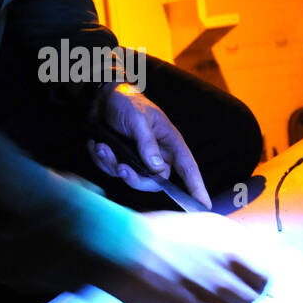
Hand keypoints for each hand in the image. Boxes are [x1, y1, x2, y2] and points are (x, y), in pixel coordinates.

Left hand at [86, 84, 211, 208]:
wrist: (100, 97)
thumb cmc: (126, 102)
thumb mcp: (138, 119)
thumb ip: (147, 144)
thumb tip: (158, 169)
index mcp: (169, 142)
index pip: (188, 168)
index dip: (197, 187)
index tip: (204, 205)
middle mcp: (156, 154)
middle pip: (156, 182)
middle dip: (136, 179)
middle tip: (121, 168)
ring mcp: (138, 159)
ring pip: (131, 178)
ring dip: (113, 165)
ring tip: (102, 146)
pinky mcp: (121, 160)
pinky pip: (113, 171)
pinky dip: (102, 160)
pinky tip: (98, 145)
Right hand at [93, 209, 268, 302]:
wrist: (124, 249)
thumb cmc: (154, 233)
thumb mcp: (197, 226)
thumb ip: (223, 243)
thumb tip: (240, 260)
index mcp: (229, 240)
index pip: (265, 270)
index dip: (259, 279)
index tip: (251, 282)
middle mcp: (228, 264)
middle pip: (256, 293)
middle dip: (247, 297)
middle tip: (234, 298)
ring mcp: (214, 289)